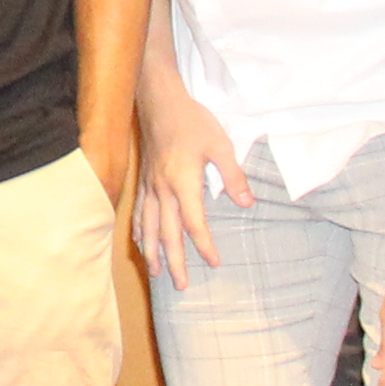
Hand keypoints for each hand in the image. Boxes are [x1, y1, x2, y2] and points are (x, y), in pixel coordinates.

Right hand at [130, 74, 244, 282]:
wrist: (158, 100)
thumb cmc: (191, 121)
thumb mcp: (220, 144)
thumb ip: (233, 176)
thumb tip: (246, 203)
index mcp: (183, 181)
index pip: (193, 222)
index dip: (203, 245)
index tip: (214, 262)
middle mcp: (162, 188)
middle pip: (167, 233)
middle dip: (175, 261)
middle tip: (181, 285)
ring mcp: (149, 185)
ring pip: (148, 226)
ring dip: (153, 252)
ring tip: (156, 272)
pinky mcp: (143, 179)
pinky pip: (138, 211)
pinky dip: (139, 230)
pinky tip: (140, 241)